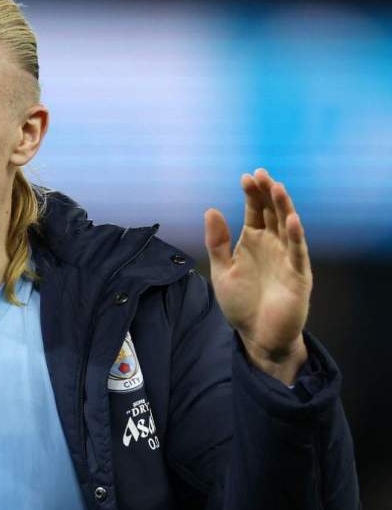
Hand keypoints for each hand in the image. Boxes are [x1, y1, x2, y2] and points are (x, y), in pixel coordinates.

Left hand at [204, 168, 310, 384]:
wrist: (256, 335)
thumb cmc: (241, 303)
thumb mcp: (221, 270)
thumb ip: (217, 242)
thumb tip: (211, 209)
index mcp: (253, 242)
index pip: (254, 211)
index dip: (252, 194)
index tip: (246, 176)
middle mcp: (273, 245)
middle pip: (272, 213)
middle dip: (267, 193)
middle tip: (261, 173)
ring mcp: (287, 258)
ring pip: (288, 227)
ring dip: (284, 207)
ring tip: (277, 188)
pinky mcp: (298, 274)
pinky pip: (299, 252)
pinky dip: (296, 236)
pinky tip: (292, 220)